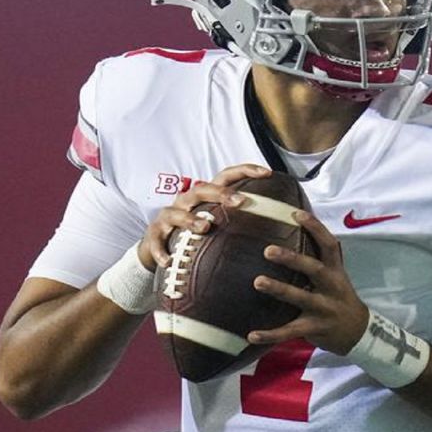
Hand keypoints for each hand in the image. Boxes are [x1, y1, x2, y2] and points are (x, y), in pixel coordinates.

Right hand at [138, 163, 271, 270]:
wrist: (156, 249)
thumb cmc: (193, 235)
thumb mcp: (214, 224)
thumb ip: (238, 221)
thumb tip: (278, 226)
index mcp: (204, 197)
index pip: (225, 176)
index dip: (245, 170)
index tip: (267, 172)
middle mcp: (186, 202)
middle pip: (202, 190)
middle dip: (221, 193)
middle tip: (241, 201)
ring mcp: (168, 217)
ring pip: (177, 213)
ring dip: (191, 220)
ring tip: (205, 228)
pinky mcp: (153, 236)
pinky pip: (156, 243)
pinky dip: (162, 252)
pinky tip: (169, 261)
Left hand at [248, 211, 369, 354]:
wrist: (357, 331)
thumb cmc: (338, 296)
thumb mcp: (334, 276)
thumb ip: (316, 258)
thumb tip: (289, 229)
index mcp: (335, 271)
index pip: (329, 245)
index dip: (315, 228)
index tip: (296, 214)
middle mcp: (331, 287)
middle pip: (314, 269)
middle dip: (292, 259)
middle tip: (268, 250)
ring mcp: (323, 309)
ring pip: (300, 298)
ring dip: (279, 289)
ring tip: (258, 281)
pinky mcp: (314, 329)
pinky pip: (290, 332)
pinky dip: (270, 334)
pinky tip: (251, 335)